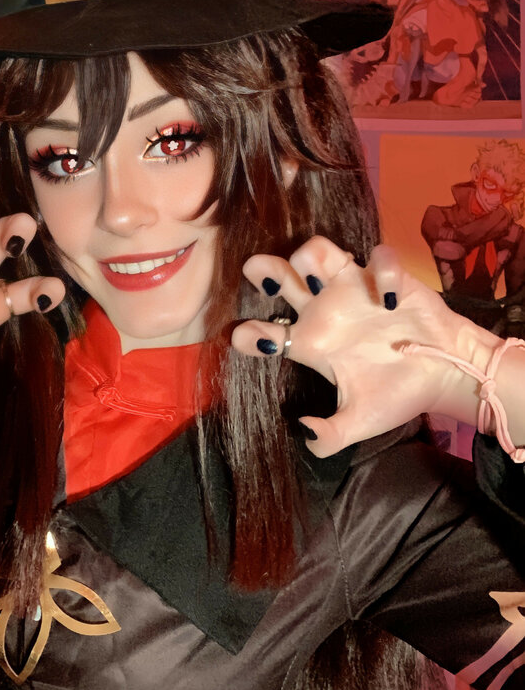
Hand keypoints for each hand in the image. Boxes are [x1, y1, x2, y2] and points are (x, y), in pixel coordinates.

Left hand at [231, 236, 496, 457]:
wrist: (445, 376)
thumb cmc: (399, 393)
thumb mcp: (361, 421)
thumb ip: (332, 435)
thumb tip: (307, 435)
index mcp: (311, 343)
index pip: (267, 333)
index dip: (249, 334)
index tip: (244, 337)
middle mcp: (324, 311)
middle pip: (281, 278)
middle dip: (265, 271)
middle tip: (261, 276)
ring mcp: (354, 290)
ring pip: (317, 253)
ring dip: (310, 258)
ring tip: (314, 281)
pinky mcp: (390, 278)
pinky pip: (378, 259)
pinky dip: (382, 272)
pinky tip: (389, 299)